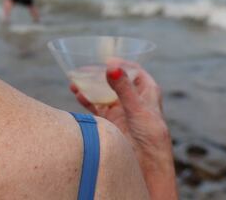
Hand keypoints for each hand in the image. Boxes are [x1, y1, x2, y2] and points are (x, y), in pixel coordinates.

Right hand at [70, 63, 176, 199]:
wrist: (147, 166)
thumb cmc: (151, 137)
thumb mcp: (137, 109)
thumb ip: (123, 89)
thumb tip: (112, 68)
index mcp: (147, 92)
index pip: (134, 71)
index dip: (121, 63)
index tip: (105, 59)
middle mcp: (133, 99)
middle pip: (114, 80)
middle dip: (99, 74)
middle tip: (83, 68)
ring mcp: (121, 110)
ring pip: (103, 93)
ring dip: (89, 86)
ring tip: (74, 81)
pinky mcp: (111, 122)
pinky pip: (96, 107)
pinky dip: (86, 100)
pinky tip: (78, 95)